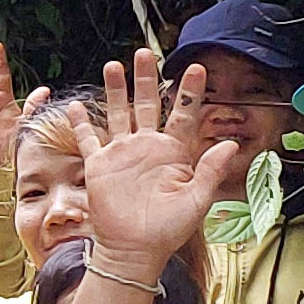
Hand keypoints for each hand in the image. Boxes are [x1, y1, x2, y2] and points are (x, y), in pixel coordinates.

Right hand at [68, 50, 241, 268]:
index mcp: (174, 153)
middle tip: (145, 53)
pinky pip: (89, 139)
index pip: (184, 114)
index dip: (190, 92)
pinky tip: (74, 105)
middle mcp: (147, 147)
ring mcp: (122, 154)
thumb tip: (229, 143)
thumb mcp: (197, 201)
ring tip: (113, 65)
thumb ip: (211, 170)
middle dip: (146, 78)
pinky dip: (81, 123)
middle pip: (147, 104)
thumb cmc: (168, 231)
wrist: (134, 250)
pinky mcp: (99, 166)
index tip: (196, 69)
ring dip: (116, 90)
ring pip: (118, 113)